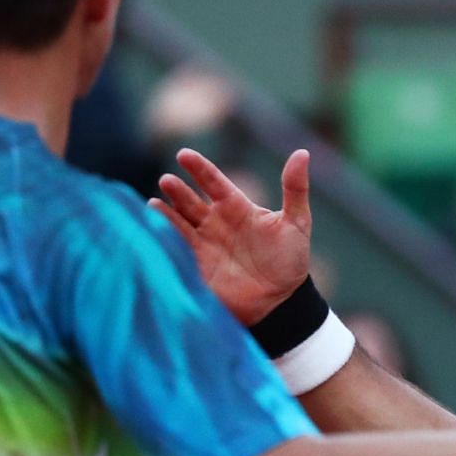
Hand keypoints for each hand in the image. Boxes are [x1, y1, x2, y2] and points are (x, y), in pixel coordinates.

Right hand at [150, 148, 312, 325]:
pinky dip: (163, 241)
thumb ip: (295, 189)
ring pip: (178, 223)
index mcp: (235, 206)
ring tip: (153, 205)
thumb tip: (302, 153)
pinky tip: (153, 233)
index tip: (183, 155)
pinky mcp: (196, 267)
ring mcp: (202, 244)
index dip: (199, 168)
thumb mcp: (297, 223)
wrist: (281, 302)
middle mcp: (214, 222)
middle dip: (177, 191)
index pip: (213, 181)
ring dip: (165, 214)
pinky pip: (176, 251)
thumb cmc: (289, 260)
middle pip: (189, 201)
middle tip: (167, 181)